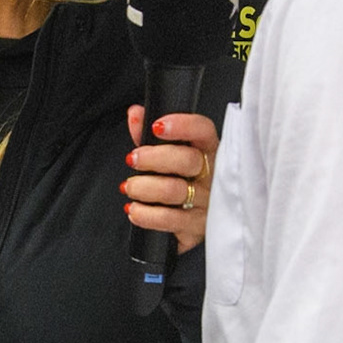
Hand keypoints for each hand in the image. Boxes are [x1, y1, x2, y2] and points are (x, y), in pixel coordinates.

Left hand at [122, 108, 219, 255]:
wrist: (192, 221)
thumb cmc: (179, 181)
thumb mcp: (165, 155)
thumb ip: (148, 134)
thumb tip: (135, 114)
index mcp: (208, 150)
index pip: (203, 131)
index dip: (182, 125)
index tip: (157, 127)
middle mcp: (213, 175)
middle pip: (187, 160)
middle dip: (154, 158)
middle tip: (133, 159)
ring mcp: (207, 203)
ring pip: (175, 191)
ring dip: (144, 187)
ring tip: (129, 187)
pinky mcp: (197, 227)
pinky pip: (170, 220)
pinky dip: (146, 215)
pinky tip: (134, 210)